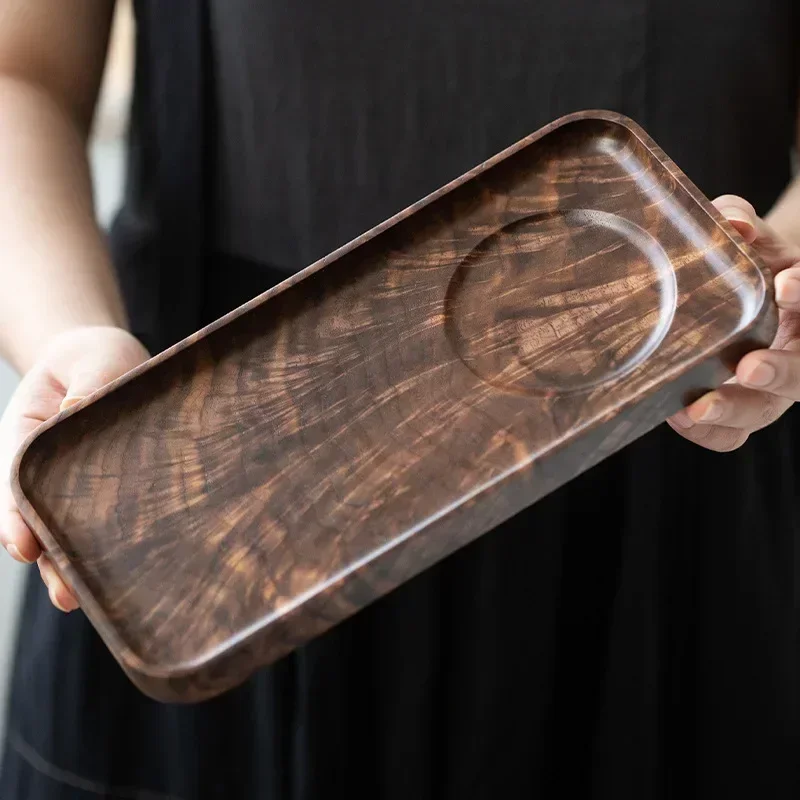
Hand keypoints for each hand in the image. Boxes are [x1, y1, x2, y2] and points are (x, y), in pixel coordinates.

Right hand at [0, 326, 148, 610]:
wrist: (106, 361)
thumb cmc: (94, 357)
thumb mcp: (91, 358)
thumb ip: (88, 381)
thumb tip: (79, 407)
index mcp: (28, 434)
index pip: (16, 480)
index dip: (16, 516)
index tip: (22, 545)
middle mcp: (44, 468)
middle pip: (38, 518)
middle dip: (49, 557)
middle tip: (65, 593)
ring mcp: (71, 484)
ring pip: (65, 529)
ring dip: (71, 564)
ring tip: (80, 600)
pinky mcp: (105, 492)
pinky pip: (100, 522)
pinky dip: (104, 547)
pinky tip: (117, 579)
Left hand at [668, 195, 799, 450]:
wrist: (750, 296)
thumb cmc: (753, 264)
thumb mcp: (754, 239)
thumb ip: (742, 222)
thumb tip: (731, 223)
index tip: (786, 283)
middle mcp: (796, 353)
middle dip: (782, 373)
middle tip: (750, 367)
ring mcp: (770, 389)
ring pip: (764, 413)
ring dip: (734, 412)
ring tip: (698, 408)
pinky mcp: (740, 411)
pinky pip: (731, 437)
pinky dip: (707, 432)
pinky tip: (675, 415)